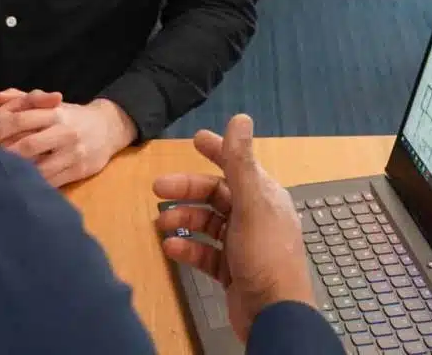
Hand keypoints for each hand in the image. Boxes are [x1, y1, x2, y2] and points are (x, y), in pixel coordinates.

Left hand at [0, 89, 136, 187]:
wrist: (108, 128)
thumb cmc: (70, 115)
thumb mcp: (48, 103)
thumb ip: (18, 98)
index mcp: (54, 112)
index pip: (21, 120)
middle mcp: (63, 131)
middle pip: (28, 146)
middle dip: (5, 156)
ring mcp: (72, 152)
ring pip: (40, 167)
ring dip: (19, 174)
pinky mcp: (79, 170)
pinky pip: (53, 181)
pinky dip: (35, 185)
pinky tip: (20, 187)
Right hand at [152, 114, 312, 342]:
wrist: (274, 314)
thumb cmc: (265, 255)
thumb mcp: (251, 204)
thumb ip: (240, 162)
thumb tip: (240, 117)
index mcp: (264, 197)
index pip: (238, 165)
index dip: (218, 150)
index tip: (196, 140)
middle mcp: (255, 217)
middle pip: (216, 195)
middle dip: (187, 190)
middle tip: (157, 188)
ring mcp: (243, 245)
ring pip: (208, 223)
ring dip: (184, 220)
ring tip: (160, 224)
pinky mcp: (232, 270)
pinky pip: (205, 252)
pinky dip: (188, 248)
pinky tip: (171, 248)